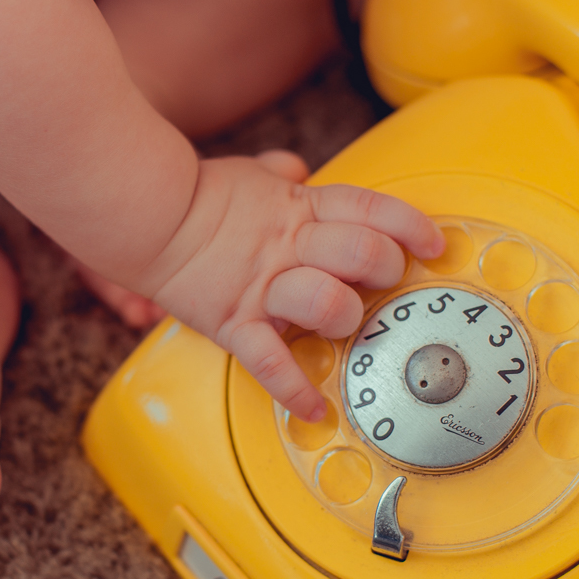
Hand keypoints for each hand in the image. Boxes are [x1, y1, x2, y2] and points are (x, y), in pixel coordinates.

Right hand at [138, 150, 443, 420]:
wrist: (145, 214)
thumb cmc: (200, 199)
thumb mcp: (251, 176)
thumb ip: (282, 176)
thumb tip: (297, 169)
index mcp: (300, 207)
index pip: (371, 208)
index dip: (411, 226)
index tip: (433, 245)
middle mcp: (290, 246)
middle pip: (363, 254)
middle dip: (385, 270)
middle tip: (382, 282)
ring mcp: (263, 286)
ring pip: (328, 303)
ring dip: (344, 317)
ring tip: (341, 326)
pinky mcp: (233, 322)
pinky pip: (270, 362)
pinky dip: (294, 391)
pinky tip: (314, 408)